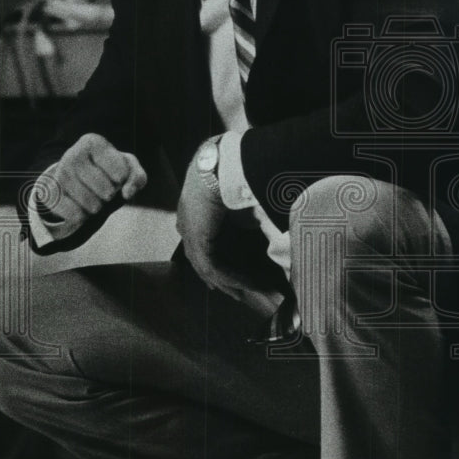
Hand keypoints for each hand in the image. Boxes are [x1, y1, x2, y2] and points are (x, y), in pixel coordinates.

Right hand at [39, 133, 146, 237]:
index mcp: (93, 142)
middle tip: (106, 191)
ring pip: (89, 203)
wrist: (80, 177)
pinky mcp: (49, 192)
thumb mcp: (129, 169)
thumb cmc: (110, 170)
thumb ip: (137, 178)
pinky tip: (81, 209)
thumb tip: (128, 193)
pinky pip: (73, 214)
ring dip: (97, 207)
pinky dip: (82, 216)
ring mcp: (59, 173)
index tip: (118, 176)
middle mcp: (72, 154)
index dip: (123, 180)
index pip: (120, 171)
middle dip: (110, 195)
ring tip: (95, 200)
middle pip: (106, 189)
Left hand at [176, 153, 252, 301]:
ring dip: (229, 283)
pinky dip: (231, 278)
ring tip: (246, 294)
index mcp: (195, 210)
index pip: (203, 242)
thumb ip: (253, 219)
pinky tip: (246, 287)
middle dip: (222, 278)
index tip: (229, 275)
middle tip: (239, 293)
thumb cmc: (234, 172)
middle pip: (204, 259)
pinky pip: (214, 267)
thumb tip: (270, 235)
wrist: (223, 164)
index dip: (216, 261)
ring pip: (208, 267)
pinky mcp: (198, 240)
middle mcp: (189, 223)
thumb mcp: (241, 198)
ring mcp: (191, 233)